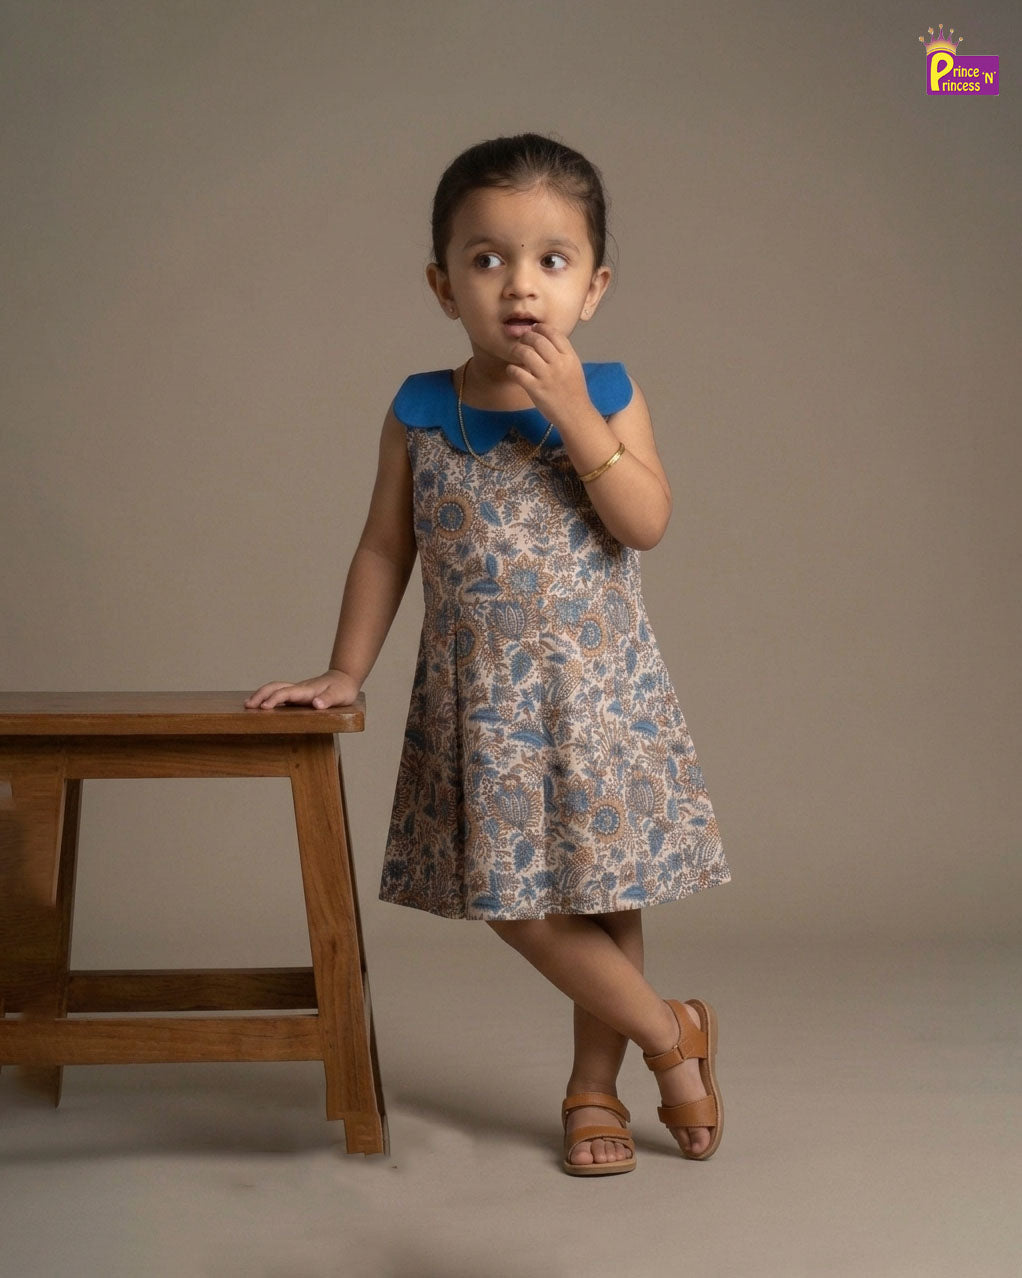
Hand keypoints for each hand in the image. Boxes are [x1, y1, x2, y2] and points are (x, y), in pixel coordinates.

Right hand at [244, 669, 360, 710]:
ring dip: (261, 694)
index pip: (287, 693)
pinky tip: (261, 704)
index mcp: (307, 690)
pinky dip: (267, 696)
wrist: (345, 678)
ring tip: (248, 704)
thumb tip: (316, 704)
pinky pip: (279, 693)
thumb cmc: (343, 689)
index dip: (274, 699)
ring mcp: (297, 690)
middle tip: (247, 706)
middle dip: (260, 695)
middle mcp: (299, 688)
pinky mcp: (297, 694)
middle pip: (275, 687)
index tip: (263, 707)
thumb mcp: (340, 696)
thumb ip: (328, 700)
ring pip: (275, 688)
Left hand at [504, 324, 591, 426]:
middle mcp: (559, 364)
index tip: (534, 329)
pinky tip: (512, 370)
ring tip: (515, 352)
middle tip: (522, 340)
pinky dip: (511, 369)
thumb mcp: (574, 367)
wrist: (575, 415)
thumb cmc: (574, 392)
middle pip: (538, 340)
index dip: (541, 328)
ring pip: (526, 353)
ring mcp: (546, 377)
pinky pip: (517, 373)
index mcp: (570, 357)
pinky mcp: (535, 389)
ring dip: (517, 350)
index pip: (554, 334)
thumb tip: (544, 339)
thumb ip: (562, 353)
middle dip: (527, 337)